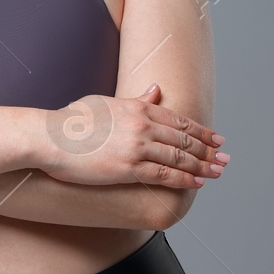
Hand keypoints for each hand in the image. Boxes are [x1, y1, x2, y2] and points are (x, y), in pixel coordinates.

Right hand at [37, 86, 227, 189]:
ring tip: (218, 172)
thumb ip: (134, 99)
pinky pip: (164, 175)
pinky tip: (197, 183)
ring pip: (179, 158)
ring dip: (202, 166)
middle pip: (184, 139)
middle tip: (225, 157)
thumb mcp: (105, 102)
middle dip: (208, 149)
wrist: (49, 138)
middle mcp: (142, 125)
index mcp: (137, 107)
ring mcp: (136, 146)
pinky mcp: (128, 167)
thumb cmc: (70, 121)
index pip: (178, 120)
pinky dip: (184, 179)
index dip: (200, 131)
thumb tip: (156, 90)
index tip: (215, 138)